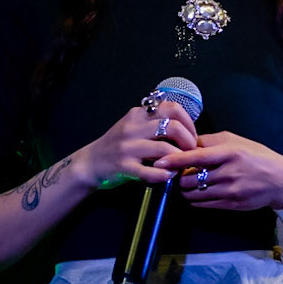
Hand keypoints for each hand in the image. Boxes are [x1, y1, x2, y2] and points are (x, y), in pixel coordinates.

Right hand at [80, 103, 198, 190]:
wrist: (91, 162)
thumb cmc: (118, 145)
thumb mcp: (134, 126)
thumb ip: (154, 122)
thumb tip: (185, 127)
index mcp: (138, 114)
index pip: (172, 108)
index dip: (188, 122)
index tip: (191, 135)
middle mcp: (133, 127)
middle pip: (173, 126)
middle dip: (188, 141)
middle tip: (190, 151)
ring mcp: (127, 147)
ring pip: (165, 148)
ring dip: (179, 158)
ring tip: (181, 164)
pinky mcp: (124, 166)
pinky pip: (151, 171)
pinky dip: (165, 174)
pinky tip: (169, 175)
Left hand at [156, 131, 282, 211]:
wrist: (281, 181)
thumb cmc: (258, 157)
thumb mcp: (236, 141)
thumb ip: (210, 142)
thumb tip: (186, 142)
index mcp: (230, 153)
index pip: (196, 157)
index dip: (175, 160)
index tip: (159, 162)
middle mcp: (229, 173)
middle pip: (190, 179)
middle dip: (179, 177)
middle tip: (176, 173)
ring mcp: (230, 191)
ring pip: (194, 194)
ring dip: (185, 189)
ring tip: (186, 182)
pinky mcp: (231, 205)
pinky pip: (203, 204)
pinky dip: (195, 199)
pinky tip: (197, 191)